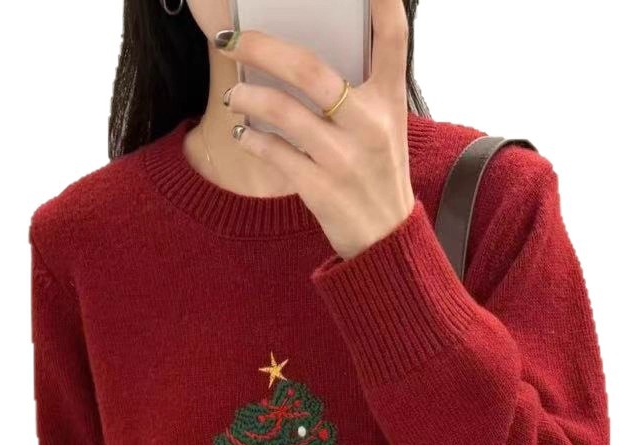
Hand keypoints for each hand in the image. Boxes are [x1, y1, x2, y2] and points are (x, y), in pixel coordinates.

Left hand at [219, 0, 413, 259]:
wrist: (386, 241)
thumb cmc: (377, 173)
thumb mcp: (385, 126)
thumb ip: (357, 89)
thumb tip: (296, 57)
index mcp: (389, 100)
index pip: (394, 37)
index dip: (384, 1)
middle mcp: (370, 124)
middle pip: (308, 69)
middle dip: (261, 47)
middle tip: (231, 40)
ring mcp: (345, 159)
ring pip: (282, 111)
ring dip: (247, 97)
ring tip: (234, 94)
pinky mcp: (322, 190)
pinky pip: (275, 153)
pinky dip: (252, 139)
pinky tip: (244, 132)